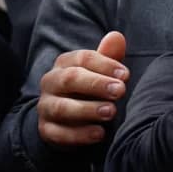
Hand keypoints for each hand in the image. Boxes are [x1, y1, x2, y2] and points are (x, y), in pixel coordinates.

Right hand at [37, 32, 127, 147]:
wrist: (71, 118)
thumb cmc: (92, 88)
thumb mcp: (103, 72)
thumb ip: (110, 56)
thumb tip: (116, 36)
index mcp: (66, 63)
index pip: (83, 58)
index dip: (105, 65)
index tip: (125, 75)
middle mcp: (51, 82)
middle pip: (70, 79)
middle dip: (96, 84)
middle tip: (120, 91)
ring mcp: (46, 107)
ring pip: (62, 107)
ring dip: (88, 110)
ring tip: (111, 112)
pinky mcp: (47, 130)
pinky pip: (58, 133)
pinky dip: (79, 135)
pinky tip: (99, 134)